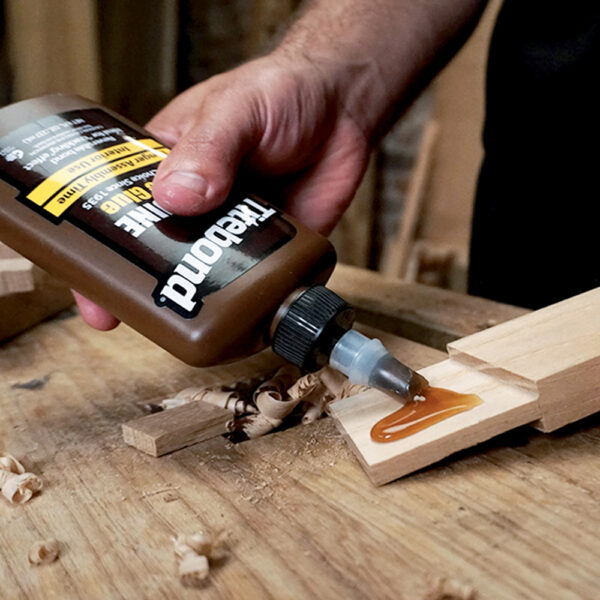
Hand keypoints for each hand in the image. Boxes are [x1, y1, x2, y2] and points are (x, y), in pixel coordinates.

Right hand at [75, 54, 370, 328]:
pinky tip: (242, 322)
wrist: (344, 107)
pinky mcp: (273, 247)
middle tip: (124, 317)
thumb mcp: (235, 110)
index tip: (86, 282)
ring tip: (184, 325)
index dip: (98, 247)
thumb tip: (177, 197)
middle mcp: (197, 205)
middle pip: (159, 252)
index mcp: (169, 167)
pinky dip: (249, 301)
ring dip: (196, 298)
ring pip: (205, 273)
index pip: (120, 210)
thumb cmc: (280, 94)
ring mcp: (234, 229)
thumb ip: (208, 148)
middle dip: (142, 285)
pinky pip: (256, 281)